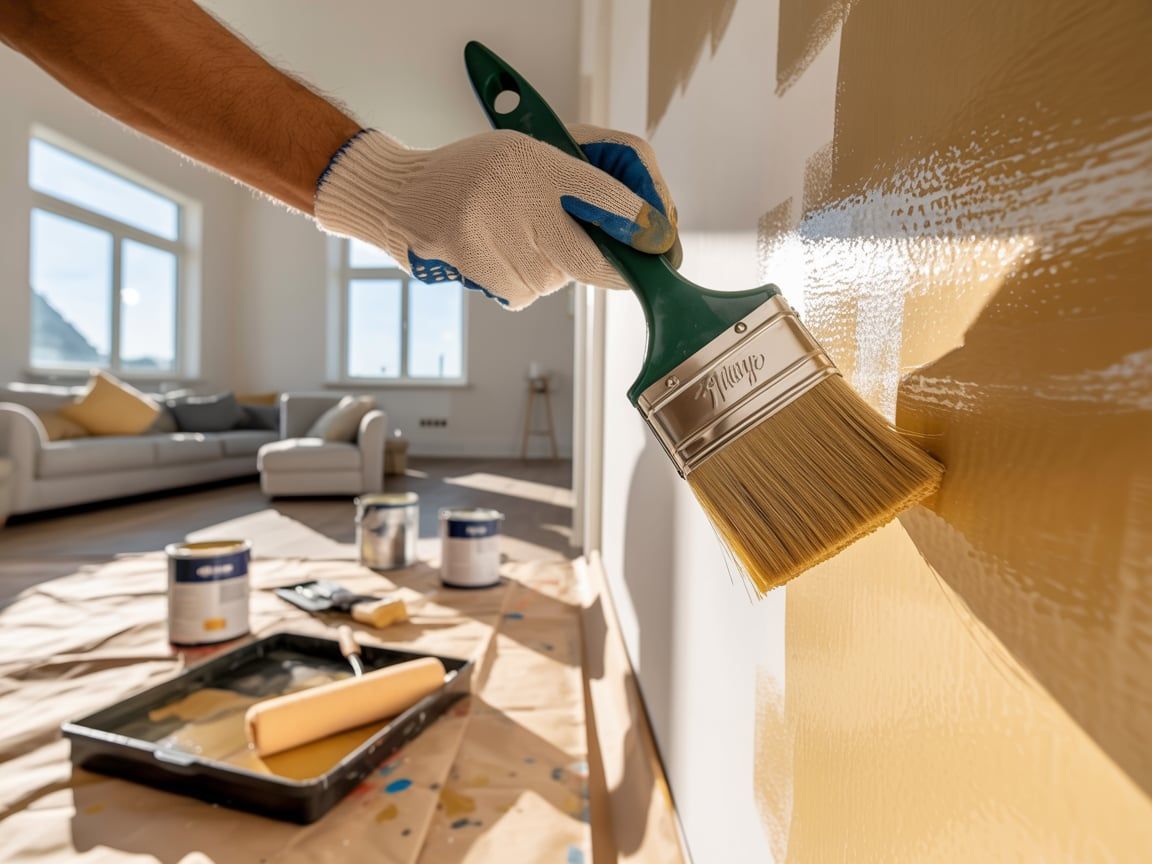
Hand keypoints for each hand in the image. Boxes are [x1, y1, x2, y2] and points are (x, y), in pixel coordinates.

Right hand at [314, 125, 678, 308]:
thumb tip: (644, 226)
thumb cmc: (477, 172)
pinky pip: (526, 293)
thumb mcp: (534, 153)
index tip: (660, 242)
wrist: (405, 195)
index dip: (642, 222)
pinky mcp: (479, 270)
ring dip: (554, 270)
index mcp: (539, 159)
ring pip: (558, 280)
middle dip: (612, 266)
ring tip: (519, 238)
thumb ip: (587, 180)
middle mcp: (519, 196)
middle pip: (593, 259)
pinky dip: (521, 283)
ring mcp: (496, 236)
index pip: (606, 194)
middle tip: (621, 264)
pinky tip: (499, 255)